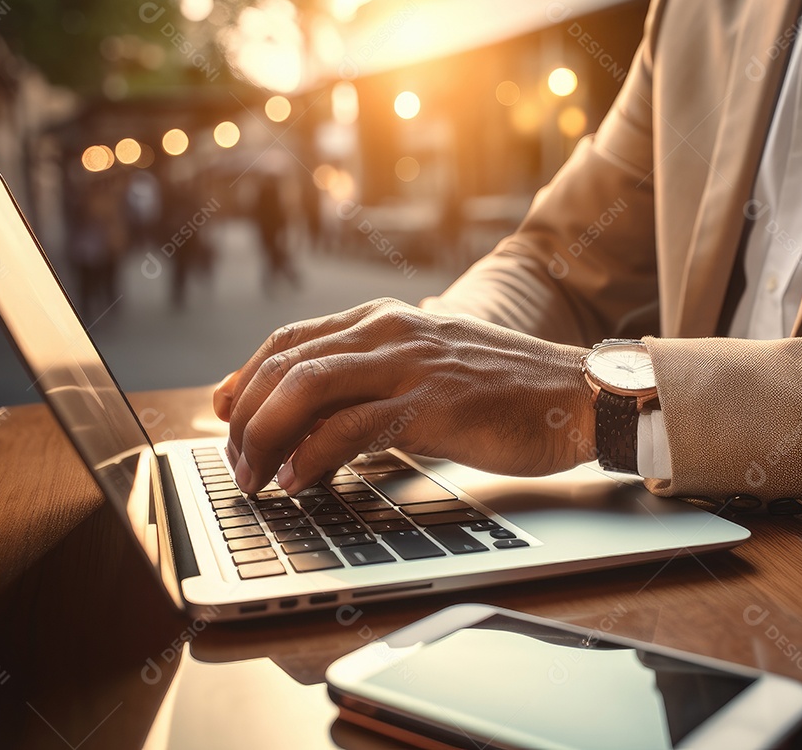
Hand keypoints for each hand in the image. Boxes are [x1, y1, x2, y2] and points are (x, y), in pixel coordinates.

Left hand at [212, 298, 595, 493]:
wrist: (577, 393)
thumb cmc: (506, 387)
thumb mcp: (430, 367)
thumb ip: (378, 379)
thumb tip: (321, 418)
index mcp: (385, 318)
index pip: (290, 340)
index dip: (245, 378)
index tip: (224, 413)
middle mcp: (389, 330)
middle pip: (285, 364)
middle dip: (245, 416)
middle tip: (235, 461)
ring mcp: (409, 364)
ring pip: (304, 389)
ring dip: (265, 438)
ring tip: (254, 478)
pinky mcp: (430, 404)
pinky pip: (348, 429)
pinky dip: (310, 459)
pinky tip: (298, 482)